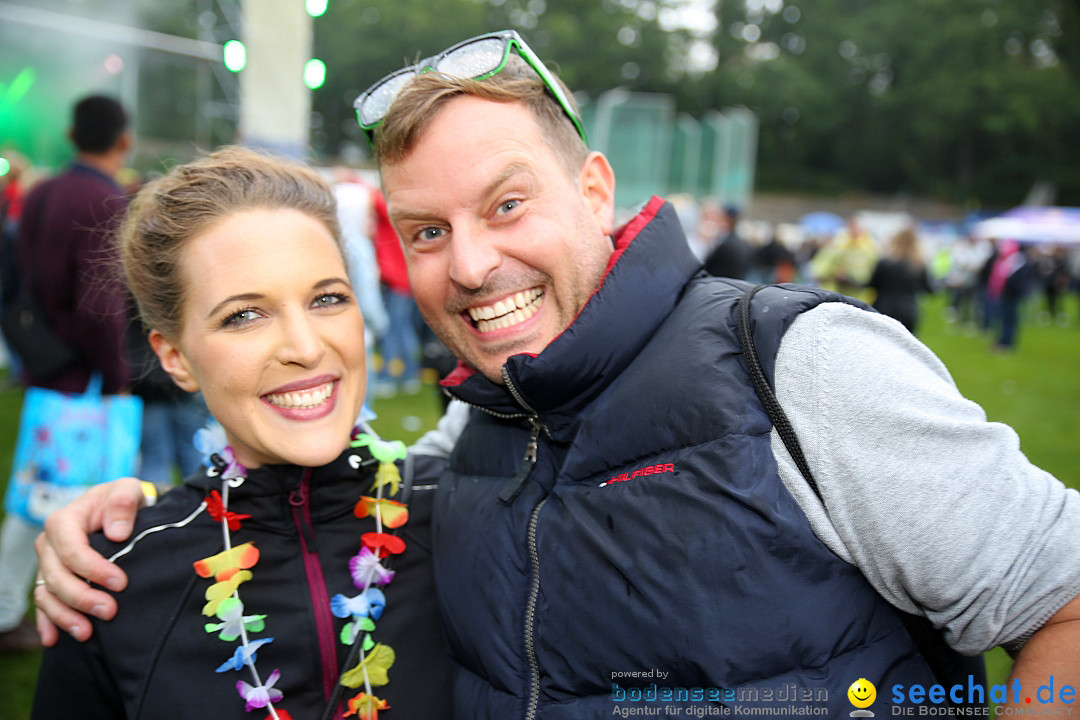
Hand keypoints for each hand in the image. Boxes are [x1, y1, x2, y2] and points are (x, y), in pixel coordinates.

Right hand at [33, 478, 145, 644]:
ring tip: (87, 633)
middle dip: (81, 597)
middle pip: (57, 576)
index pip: (72, 549)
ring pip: (47, 594)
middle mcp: (49, 543)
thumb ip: (123, 503)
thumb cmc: (122, 501)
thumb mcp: (127, 490)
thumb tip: (117, 533)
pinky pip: (43, 603)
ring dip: (65, 615)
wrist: (118, 510)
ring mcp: (47, 564)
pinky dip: (48, 622)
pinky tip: (54, 640)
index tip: (120, 583)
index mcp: (64, 520)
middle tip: (109, 611)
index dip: (93, 569)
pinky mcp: (50, 579)